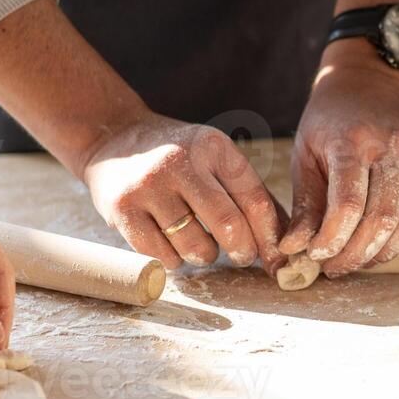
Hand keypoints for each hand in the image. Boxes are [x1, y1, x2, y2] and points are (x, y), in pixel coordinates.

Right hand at [80, 113, 285, 272]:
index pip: (254, 198)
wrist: (112, 138)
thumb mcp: (215, 159)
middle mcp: (180, 163)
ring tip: (200, 243)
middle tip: (242, 256)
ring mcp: (147, 185)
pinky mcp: (121, 209)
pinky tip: (173, 245)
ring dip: (205, 255)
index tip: (278, 258)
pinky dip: (174, 260)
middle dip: (243, 250)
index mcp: (213, 148)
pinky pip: (160, 255)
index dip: (271, 235)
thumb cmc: (178, 157)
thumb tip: (286, 239)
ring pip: (194, 245)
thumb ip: (249, 193)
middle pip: (228, 224)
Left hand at [280, 39, 398, 277]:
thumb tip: (293, 250)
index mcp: (351, 141)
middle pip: (383, 216)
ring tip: (366, 258)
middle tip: (338, 267)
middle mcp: (392, 144)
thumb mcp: (304, 156)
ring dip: (390, 249)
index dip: (334, 239)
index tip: (318, 257)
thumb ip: (304, 205)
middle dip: (358, 253)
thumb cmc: (328, 124)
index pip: (348, 203)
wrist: (366, 83)